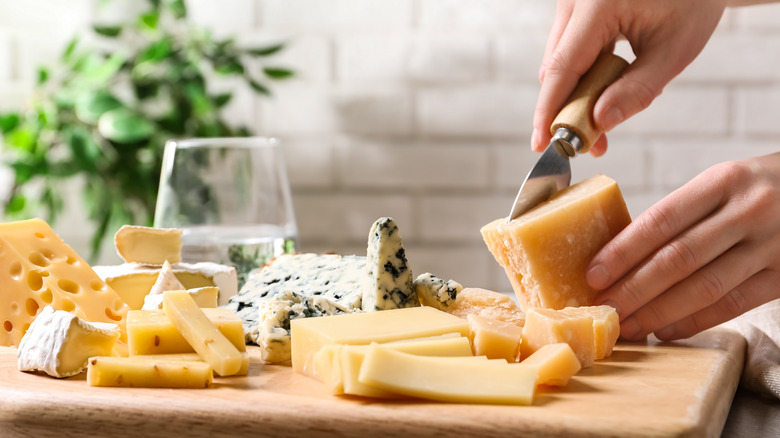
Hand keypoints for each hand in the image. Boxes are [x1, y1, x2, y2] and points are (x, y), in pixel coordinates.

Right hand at [533, 0, 725, 155]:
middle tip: (591, 144)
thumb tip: (599, 123)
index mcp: (598, 5)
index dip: (550, 110)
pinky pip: (569, 50)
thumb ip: (637, 90)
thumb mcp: (674, 50)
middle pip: (556, 68)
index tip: (542, 144)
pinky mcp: (576, 10)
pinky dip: (582, 77)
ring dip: (575, 95)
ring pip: (560, 61)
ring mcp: (573, 3)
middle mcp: (576, 0)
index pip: (563, 68)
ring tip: (601, 121)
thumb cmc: (692, 2)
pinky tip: (603, 92)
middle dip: (567, 110)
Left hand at [588, 152, 779, 340]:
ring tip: (627, 325)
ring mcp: (771, 246)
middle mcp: (748, 212)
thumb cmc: (757, 188)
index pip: (661, 220)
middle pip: (678, 258)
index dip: (623, 251)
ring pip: (704, 287)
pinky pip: (733, 304)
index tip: (593, 274)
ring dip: (658, 312)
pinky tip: (665, 330)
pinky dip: (694, 321)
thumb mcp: (722, 183)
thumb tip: (620, 254)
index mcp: (723, 181)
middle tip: (602, 308)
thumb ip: (682, 213)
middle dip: (633, 288)